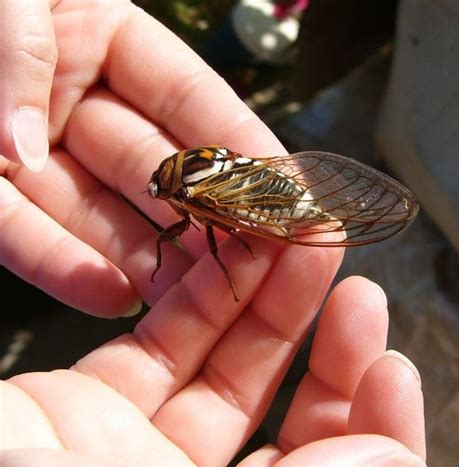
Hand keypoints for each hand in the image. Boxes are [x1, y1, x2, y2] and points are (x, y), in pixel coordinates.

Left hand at [0, 0, 285, 316]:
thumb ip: (21, 44)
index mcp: (96, 29)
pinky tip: (112, 296)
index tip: (283, 187)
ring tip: (203, 291)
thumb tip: (24, 148)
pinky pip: (26, 232)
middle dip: (208, 210)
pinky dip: (64, 264)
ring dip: (150, 251)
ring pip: (102, 208)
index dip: (239, 144)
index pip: (188, 97)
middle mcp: (72, 94)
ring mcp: (33, 147)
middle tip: (256, 251)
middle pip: (156, 163)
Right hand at [2, 272, 425, 466]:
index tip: (390, 364)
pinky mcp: (88, 405)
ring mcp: (134, 451)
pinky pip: (160, 345)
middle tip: (351, 282)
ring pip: (223, 366)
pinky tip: (228, 256)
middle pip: (283, 416)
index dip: (371, 427)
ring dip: (264, 301)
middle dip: (323, 344)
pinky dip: (197, 299)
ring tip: (295, 243)